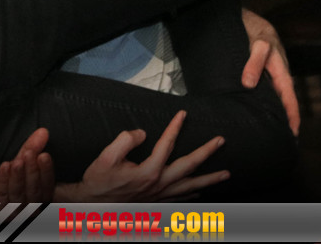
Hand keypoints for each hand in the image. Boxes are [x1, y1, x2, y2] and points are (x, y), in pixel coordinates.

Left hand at [0, 128, 54, 213]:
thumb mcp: (18, 161)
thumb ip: (31, 149)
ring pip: (18, 196)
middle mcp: (28, 209)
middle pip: (35, 193)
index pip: (47, 188)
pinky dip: (3, 182)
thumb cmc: (2, 178)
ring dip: (18, 177)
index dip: (47, 172)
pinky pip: (1, 197)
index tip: (44, 155)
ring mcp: (12, 214)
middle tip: (30, 155)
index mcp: (37, 198)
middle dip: (33, 172)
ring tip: (17, 161)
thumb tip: (43, 131)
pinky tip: (4, 167)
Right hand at [55, 111, 228, 201]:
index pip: (166, 145)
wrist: (93, 205)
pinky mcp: (158, 203)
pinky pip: (183, 199)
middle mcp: (159, 184)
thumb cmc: (99, 181)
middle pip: (189, 167)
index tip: (183, 114)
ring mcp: (161, 196)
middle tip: (220, 141)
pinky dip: (195, 194)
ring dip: (210, 179)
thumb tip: (142, 133)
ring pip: (191, 186)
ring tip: (227, 174)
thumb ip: (124, 141)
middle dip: (206, 153)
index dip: (175, 127)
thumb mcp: (106, 157)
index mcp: (148, 171)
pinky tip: (200, 191)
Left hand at [240, 9, 298, 135]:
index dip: (291, 113)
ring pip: (272, 94)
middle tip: (281, 135)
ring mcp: (267, 72)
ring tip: (268, 126)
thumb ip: (254, 63)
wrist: (246, 18)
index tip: (293, 130)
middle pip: (282, 98)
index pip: (288, 96)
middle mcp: (276, 73)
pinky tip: (253, 106)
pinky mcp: (256, 69)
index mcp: (280, 70)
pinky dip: (261, 98)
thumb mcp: (257, 45)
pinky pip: (262, 87)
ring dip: (272, 108)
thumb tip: (249, 84)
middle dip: (284, 116)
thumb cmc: (255, 31)